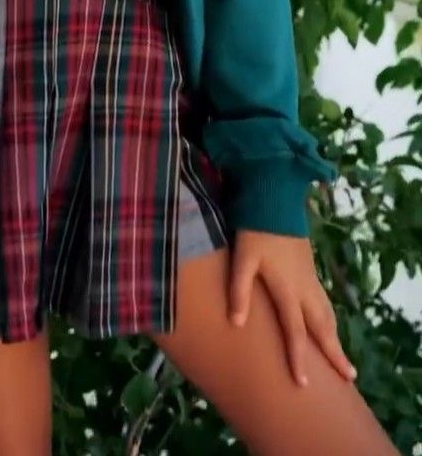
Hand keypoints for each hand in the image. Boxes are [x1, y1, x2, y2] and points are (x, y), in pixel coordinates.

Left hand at [227, 230, 357, 388]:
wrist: (275, 200)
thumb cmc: (255, 230)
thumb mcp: (242, 259)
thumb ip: (239, 290)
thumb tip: (236, 324)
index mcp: (287, 289)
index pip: (295, 331)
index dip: (298, 358)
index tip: (304, 383)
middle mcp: (304, 287)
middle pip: (323, 326)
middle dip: (335, 352)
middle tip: (349, 377)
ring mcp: (310, 276)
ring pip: (327, 313)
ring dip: (335, 336)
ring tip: (342, 357)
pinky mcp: (310, 267)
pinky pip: (325, 300)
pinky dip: (330, 318)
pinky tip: (327, 322)